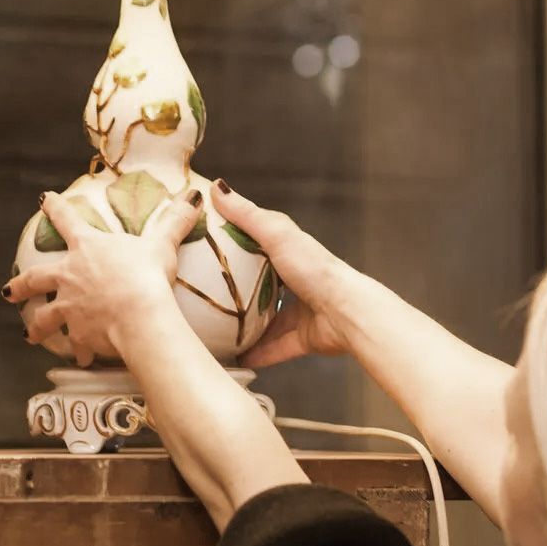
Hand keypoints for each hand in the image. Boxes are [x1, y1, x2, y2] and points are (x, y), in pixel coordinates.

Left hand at [4, 187, 204, 366]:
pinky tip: (81, 358)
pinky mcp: (77, 334)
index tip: (44, 200)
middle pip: (36, 278)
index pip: (67, 220)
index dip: (55, 208)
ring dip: (36, 327)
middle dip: (21, 285)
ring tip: (29, 335)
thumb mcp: (161, 244)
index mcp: (87, 248)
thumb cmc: (146, 275)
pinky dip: (80, 352)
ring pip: (44, 318)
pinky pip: (76, 345)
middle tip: (9, 291)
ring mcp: (69, 307)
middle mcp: (70, 276)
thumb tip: (193, 199)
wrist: (138, 315)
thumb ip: (173, 222)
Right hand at [210, 183, 353, 368]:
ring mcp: (298, 312)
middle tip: (201, 295)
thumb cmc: (314, 268)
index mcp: (288, 252)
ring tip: (211, 331)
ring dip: (242, 327)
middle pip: (258, 285)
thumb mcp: (276, 234)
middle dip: (234, 290)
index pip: (255, 244)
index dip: (231, 244)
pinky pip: (273, 349)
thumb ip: (246, 215)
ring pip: (264, 321)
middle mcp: (293, 282)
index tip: (202, 248)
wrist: (345, 312)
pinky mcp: (301, 339)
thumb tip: (216, 187)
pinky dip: (255, 355)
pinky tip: (232, 359)